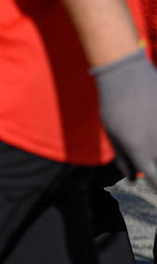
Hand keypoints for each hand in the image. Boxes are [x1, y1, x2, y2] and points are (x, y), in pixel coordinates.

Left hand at [94, 51, 156, 177]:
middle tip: (152, 166)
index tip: (156, 187)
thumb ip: (123, 158)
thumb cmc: (114, 106)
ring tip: (148, 137)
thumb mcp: (112, 134)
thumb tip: (133, 178)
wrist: (127, 75)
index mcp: (139, 151)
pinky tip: (154, 127)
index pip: (155, 179)